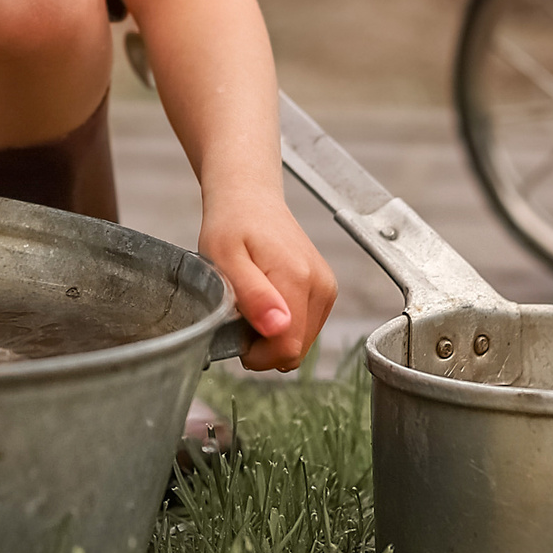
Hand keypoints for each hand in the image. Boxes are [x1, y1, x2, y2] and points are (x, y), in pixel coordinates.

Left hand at [198, 188, 337, 373]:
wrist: (250, 197)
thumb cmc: (231, 225)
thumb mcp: (225, 257)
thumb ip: (252, 295)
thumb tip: (278, 329)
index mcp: (297, 278)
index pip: (287, 348)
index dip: (256, 354)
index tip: (233, 331)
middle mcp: (321, 285)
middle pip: (296, 349)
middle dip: (263, 345)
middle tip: (237, 311)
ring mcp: (327, 288)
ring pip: (301, 342)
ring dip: (272, 335)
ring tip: (250, 301)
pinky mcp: (326, 290)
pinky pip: (306, 327)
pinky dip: (283, 324)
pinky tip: (265, 299)